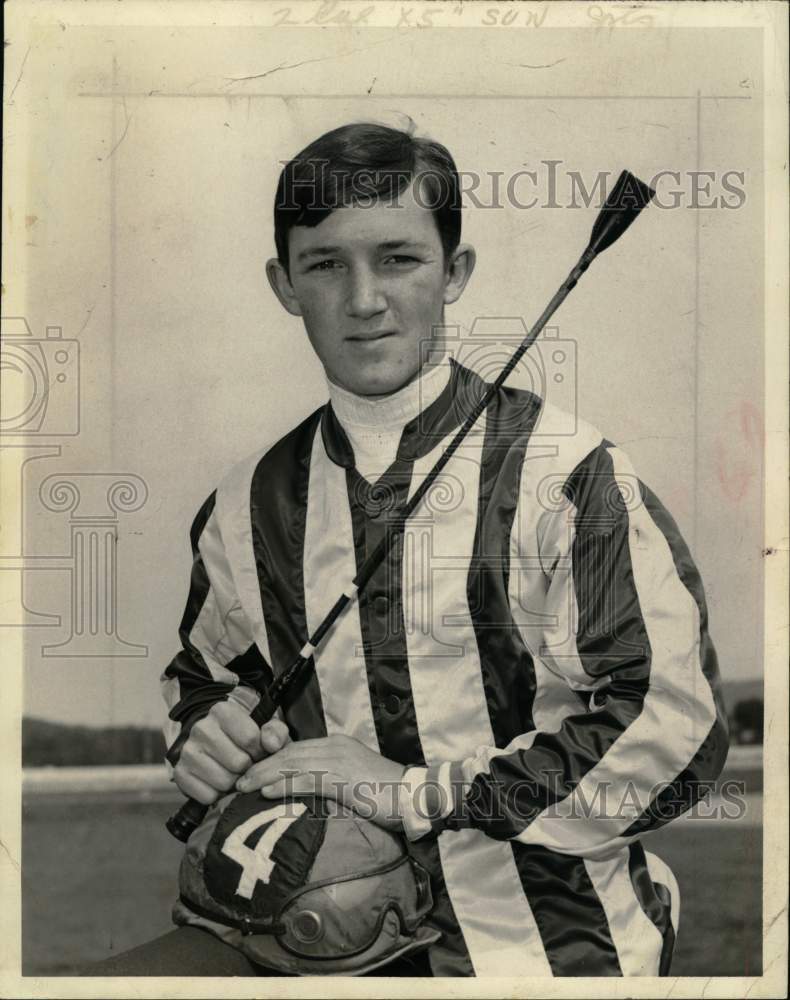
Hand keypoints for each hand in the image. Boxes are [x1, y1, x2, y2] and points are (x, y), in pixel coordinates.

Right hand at [173, 700, 289, 803]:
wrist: (215, 747)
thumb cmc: (245, 739)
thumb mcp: (265, 730)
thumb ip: (275, 733)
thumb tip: (272, 745)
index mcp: (222, 711)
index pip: (251, 738)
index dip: (259, 751)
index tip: (257, 751)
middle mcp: (201, 728)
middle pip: (238, 762)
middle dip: (246, 768)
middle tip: (243, 764)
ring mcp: (188, 751)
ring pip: (224, 781)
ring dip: (232, 782)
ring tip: (231, 772)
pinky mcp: (180, 773)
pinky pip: (208, 796)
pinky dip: (217, 794)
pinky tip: (217, 782)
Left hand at [236, 734, 405, 828]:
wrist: (414, 795)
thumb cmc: (385, 793)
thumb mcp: (353, 780)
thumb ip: (330, 779)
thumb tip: (306, 791)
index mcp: (338, 744)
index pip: (296, 749)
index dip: (272, 760)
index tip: (252, 774)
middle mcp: (336, 746)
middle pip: (289, 754)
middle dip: (261, 766)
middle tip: (238, 782)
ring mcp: (339, 760)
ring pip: (293, 764)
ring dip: (264, 776)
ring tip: (243, 787)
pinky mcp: (343, 778)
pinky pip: (306, 780)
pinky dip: (283, 785)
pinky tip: (267, 793)